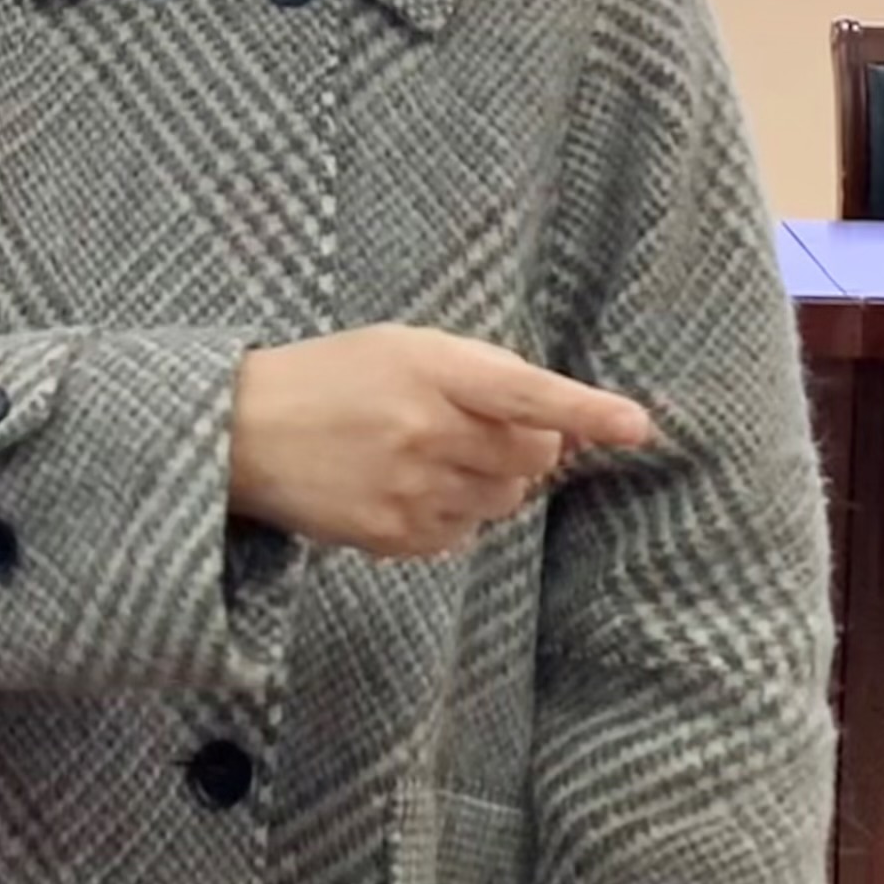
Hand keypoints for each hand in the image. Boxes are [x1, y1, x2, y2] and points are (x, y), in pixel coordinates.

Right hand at [228, 325, 653, 560]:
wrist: (245, 430)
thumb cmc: (336, 377)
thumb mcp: (407, 347)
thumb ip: (485, 376)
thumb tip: (564, 423)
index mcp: (432, 369)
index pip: (528, 392)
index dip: (588, 410)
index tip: (638, 426)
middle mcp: (426, 431)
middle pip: (532, 456)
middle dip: (523, 445)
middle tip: (470, 428)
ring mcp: (411, 490)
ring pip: (504, 502)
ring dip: (486, 482)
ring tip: (426, 456)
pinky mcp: (394, 537)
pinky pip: (464, 535)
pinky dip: (452, 514)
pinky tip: (404, 487)